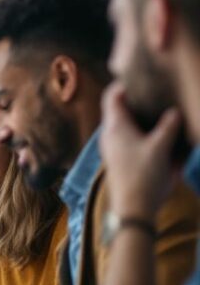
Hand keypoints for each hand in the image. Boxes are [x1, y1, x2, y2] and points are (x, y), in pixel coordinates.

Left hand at [100, 82, 182, 219]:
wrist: (133, 209)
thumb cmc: (144, 176)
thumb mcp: (161, 148)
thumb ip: (168, 126)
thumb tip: (174, 112)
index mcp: (115, 126)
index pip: (113, 95)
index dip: (125, 82)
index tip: (143, 75)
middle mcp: (109, 134)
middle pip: (119, 108)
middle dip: (137, 98)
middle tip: (157, 90)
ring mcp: (112, 148)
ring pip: (125, 123)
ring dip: (140, 116)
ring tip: (161, 109)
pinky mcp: (119, 159)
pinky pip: (128, 138)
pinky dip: (141, 131)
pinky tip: (157, 133)